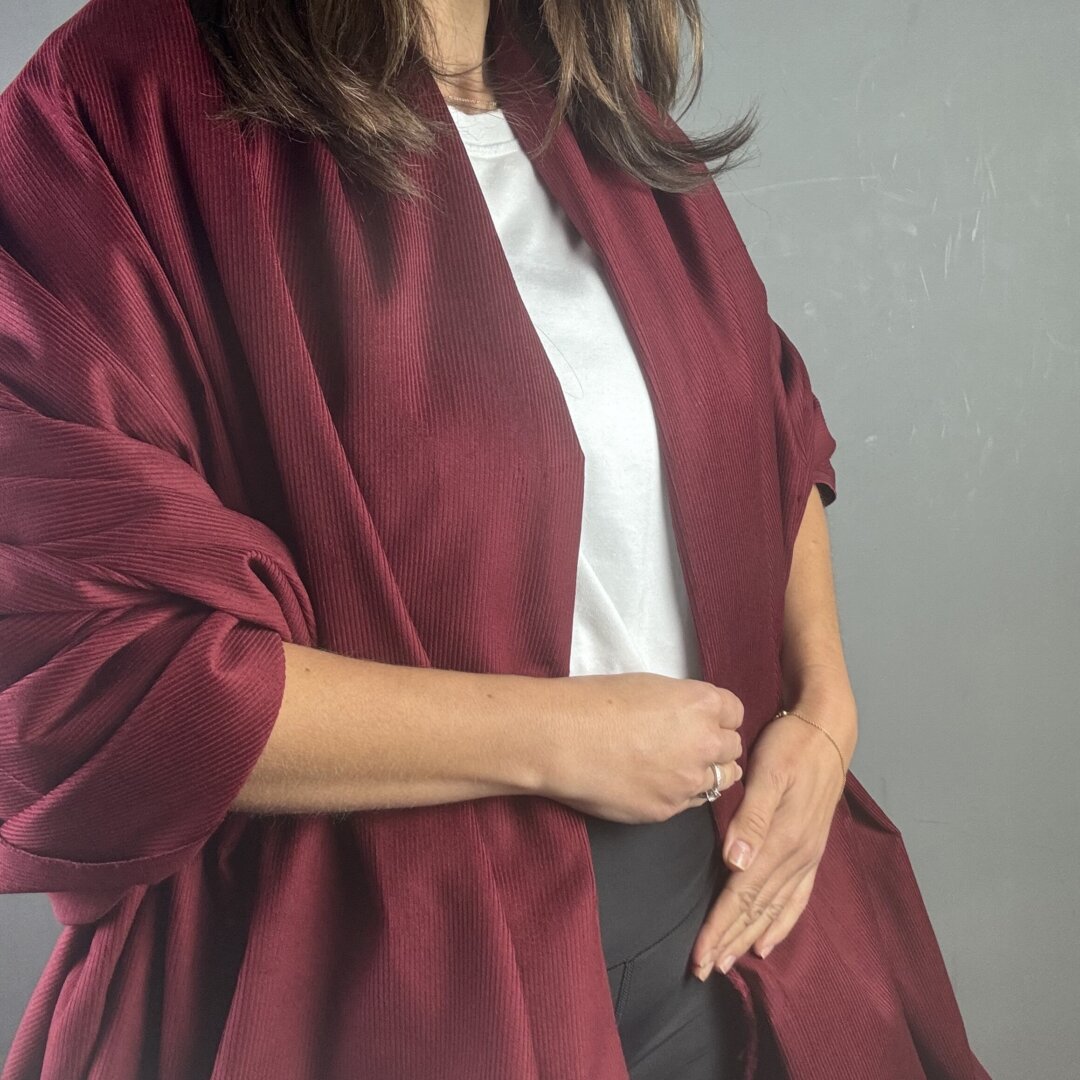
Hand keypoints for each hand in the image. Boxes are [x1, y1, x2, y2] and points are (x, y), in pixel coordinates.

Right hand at [538, 672, 744, 824]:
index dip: (718, 716)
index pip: (735, 712)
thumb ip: (683, 706)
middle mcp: (705, 743)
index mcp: (702, 704)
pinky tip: (654, 783)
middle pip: (732, 749)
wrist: (562, 738)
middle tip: (687, 745)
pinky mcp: (667, 810)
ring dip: (705, 774)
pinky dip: (679, 794)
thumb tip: (689, 720)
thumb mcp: (649, 686)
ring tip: (676, 768)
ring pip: (720, 781)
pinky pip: (690, 803)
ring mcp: (688, 781)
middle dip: (715, 746)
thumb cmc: (595, 702)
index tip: (703, 720)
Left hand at [689, 698, 853, 978]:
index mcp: (782, 840)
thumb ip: (752, 818)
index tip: (699, 956)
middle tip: (703, 970)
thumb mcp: (769, 773)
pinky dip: (781, 924)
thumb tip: (735, 863)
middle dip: (729, 941)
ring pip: (775, 909)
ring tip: (728, 962)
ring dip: (750, 938)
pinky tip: (768, 941)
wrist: (827, 730)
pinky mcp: (812, 849)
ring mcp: (808, 856)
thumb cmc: (790, 746)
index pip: (743, 894)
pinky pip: (797, 899)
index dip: (720, 926)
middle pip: (757, 909)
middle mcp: (797, 856)